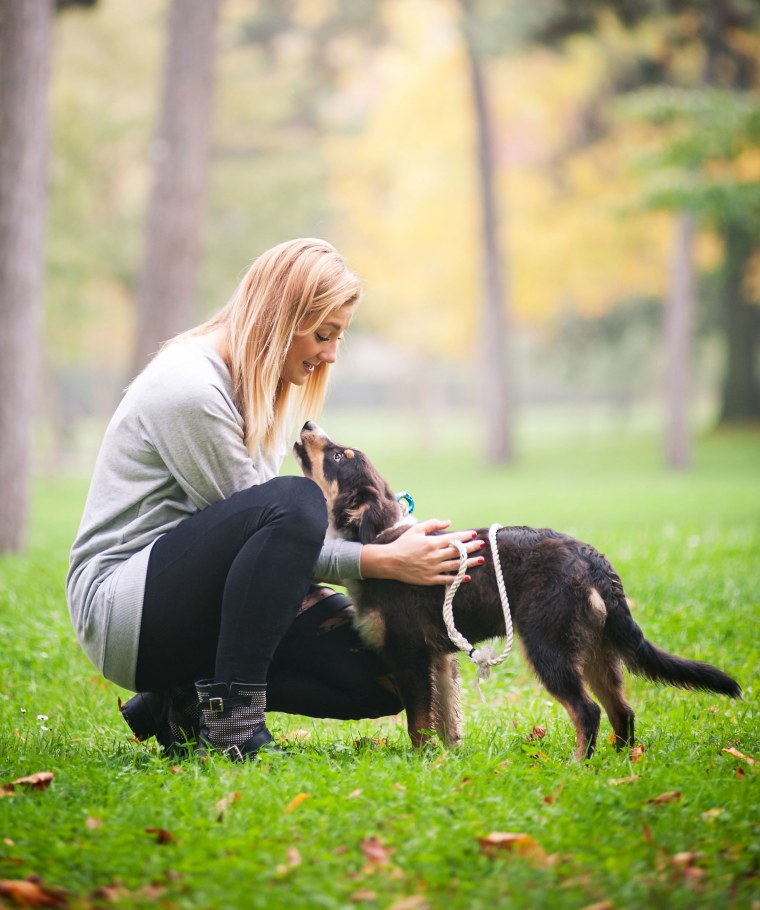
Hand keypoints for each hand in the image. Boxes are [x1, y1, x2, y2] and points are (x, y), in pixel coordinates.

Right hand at [360, 519, 484, 585]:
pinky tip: (467, 577)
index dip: (465, 537)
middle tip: (482, 545)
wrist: (390, 562)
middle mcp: (435, 556)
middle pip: (458, 552)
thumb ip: (433, 524)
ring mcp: (434, 568)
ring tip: (480, 560)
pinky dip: (458, 578)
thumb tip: (449, 522)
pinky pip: (447, 579)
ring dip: (470, 563)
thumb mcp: (416, 529)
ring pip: (456, 566)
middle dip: (472, 548)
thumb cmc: (403, 544)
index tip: (474, 535)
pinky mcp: (430, 579)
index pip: (454, 539)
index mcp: (432, 543)